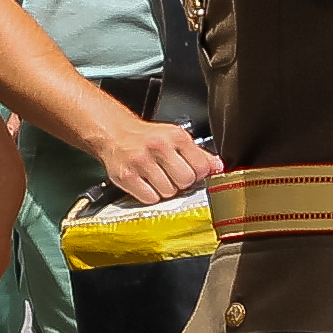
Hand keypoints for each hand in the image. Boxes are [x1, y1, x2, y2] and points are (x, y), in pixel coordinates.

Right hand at [101, 120, 222, 203]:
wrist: (114, 134)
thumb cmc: (146, 137)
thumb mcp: (175, 138)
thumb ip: (199, 154)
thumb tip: (218, 167)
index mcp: (175, 136)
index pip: (201, 167)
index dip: (198, 173)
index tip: (190, 171)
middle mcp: (158, 147)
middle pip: (185, 180)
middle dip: (181, 182)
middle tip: (172, 175)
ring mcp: (141, 162)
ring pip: (168, 192)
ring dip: (165, 190)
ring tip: (157, 178)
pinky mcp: (127, 176)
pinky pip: (150, 198)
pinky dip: (150, 195)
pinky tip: (147, 184)